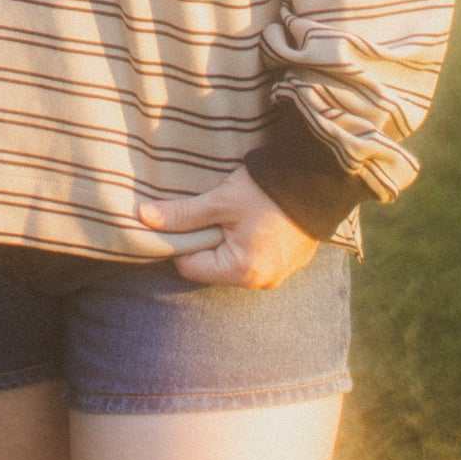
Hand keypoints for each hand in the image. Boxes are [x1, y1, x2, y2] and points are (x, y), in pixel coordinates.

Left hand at [137, 164, 320, 286]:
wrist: (318, 178)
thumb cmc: (267, 191)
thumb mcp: (220, 200)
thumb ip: (182, 214)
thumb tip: (143, 218)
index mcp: (242, 271)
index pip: (191, 267)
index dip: (181, 241)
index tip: (183, 217)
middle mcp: (262, 281)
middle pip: (213, 265)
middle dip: (205, 239)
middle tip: (209, 210)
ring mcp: (279, 273)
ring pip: (235, 260)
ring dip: (227, 238)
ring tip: (232, 211)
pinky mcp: (290, 261)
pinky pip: (257, 256)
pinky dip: (248, 239)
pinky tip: (252, 216)